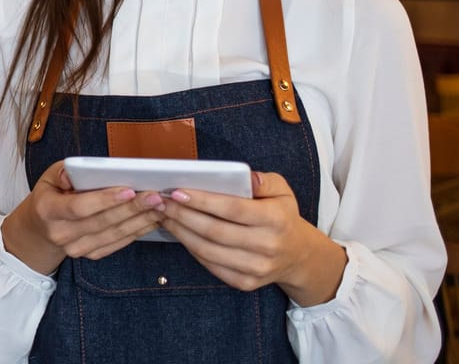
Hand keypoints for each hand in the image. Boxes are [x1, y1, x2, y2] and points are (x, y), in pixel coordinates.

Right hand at [1, 160, 167, 274]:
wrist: (40, 229)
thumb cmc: (49, 195)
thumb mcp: (48, 177)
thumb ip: (64, 172)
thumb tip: (79, 171)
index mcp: (48, 210)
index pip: (79, 207)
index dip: (105, 200)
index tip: (128, 189)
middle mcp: (61, 234)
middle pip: (101, 222)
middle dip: (132, 208)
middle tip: (155, 195)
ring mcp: (76, 248)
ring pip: (114, 234)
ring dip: (140, 220)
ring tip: (160, 206)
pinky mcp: (90, 255)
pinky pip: (117, 244)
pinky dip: (137, 232)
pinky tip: (152, 220)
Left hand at [158, 171, 345, 305]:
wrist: (297, 255)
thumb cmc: (281, 215)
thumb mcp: (282, 190)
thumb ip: (263, 180)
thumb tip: (245, 176)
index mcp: (275, 219)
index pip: (232, 209)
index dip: (202, 201)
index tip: (177, 192)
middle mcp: (267, 246)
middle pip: (214, 231)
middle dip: (183, 215)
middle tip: (162, 202)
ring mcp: (256, 268)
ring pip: (208, 251)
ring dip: (181, 232)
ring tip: (165, 216)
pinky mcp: (245, 283)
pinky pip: (210, 265)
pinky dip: (191, 249)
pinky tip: (180, 233)